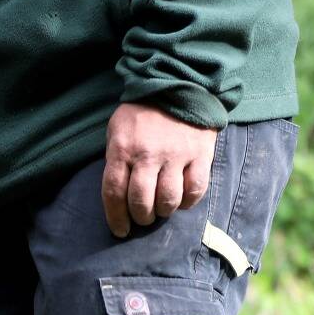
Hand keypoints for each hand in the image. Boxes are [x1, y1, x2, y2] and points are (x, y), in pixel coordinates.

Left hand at [100, 103, 218, 238]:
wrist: (178, 84)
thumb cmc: (142, 112)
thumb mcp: (117, 129)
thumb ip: (116, 159)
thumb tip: (118, 194)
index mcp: (123, 149)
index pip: (113, 193)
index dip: (116, 218)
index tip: (120, 230)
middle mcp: (148, 154)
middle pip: (141, 201)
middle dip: (141, 217)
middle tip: (143, 217)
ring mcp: (176, 155)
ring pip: (168, 200)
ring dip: (164, 211)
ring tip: (162, 208)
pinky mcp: (200, 154)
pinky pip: (195, 189)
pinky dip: (188, 202)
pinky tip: (182, 200)